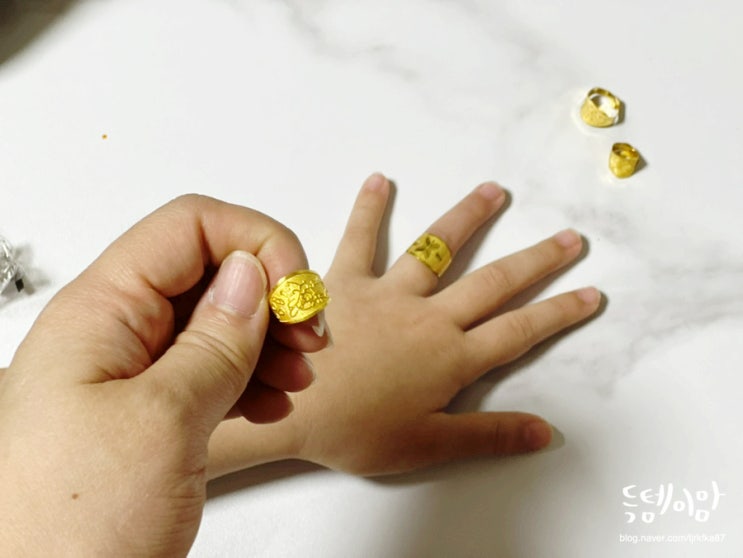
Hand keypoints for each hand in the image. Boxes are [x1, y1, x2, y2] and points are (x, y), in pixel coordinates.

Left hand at [0, 195, 329, 555]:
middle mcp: (115, 333)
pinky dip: (252, 376)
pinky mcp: (151, 411)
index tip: (296, 289)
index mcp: (101, 312)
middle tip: (308, 337)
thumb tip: (250, 274)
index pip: (189, 227)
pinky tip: (271, 403)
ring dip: (269, 339)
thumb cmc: (69, 530)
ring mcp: (133, 373)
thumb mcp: (162, 423)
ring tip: (296, 378)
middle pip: (209, 270)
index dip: (255, 242)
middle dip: (271, 294)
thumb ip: (214, 340)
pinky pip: (211, 368)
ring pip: (218, 321)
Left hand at [208, 174, 600, 476]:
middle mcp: (428, 317)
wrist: (285, 408)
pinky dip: (369, 209)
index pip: (520, 331)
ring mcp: (387, 293)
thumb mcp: (427, 445)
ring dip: (469, 218)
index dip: (559, 312)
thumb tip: (547, 432)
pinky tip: (379, 179)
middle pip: (494, 282)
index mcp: (451, 358)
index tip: (591, 292)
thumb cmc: (353, 431)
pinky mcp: (343, 281)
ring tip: (495, 191)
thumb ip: (488, 435)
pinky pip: (359, 239)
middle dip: (536, 260)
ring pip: (438, 248)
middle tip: (569, 237)